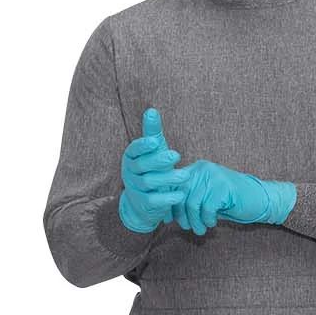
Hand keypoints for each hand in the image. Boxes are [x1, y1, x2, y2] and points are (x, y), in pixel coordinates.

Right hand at [118, 108, 191, 233]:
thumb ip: (152, 132)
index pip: (133, 149)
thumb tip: (151, 110)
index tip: (155, 141)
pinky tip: (181, 194)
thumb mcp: (152, 150)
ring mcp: (135, 189)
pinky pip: (154, 200)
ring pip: (149, 182)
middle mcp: (130, 172)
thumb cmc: (150, 168)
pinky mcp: (144, 203)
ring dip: (168, 178)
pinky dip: (167, 198)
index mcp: (131, 157)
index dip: (143, 145)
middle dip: (158, 160)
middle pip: (142, 166)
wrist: (143, 202)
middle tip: (176, 155)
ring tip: (185, 176)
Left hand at [174, 158, 296, 233]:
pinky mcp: (223, 188)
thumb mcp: (206, 198)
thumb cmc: (230, 202)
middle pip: (180, 195)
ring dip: (195, 221)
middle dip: (181, 216)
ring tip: (200, 229)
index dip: (168, 204)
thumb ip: (188, 200)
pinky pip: (207, 208)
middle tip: (187, 228)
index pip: (173, 185)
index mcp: (196, 169)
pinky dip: (208, 220)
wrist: (259, 199)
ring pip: (192, 204)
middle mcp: (203, 169)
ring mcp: (214, 177)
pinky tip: (212, 223)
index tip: (167, 220)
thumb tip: (165, 214)